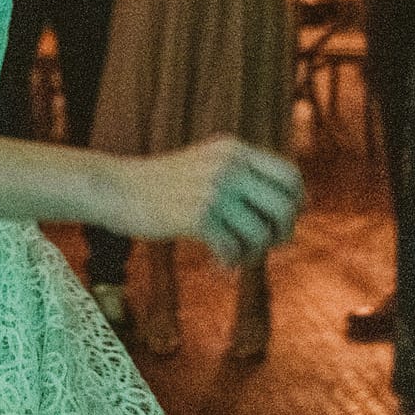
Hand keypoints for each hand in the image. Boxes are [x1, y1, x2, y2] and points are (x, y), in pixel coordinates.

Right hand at [104, 136, 301, 266]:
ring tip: (236, 256)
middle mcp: (227, 166)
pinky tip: (219, 265)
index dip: (296, 202)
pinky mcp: (196, 216)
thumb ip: (245, 175)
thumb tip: (299, 204)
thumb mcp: (206, 164)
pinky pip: (234, 249)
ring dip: (253, 253)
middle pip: (285, 206)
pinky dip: (230, 263)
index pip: (290, 174)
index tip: (283, 219)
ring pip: (261, 233)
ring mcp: (212, 190)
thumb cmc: (162, 183)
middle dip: (282, 232)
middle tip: (266, 243)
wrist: (115, 187)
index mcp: (233, 149)